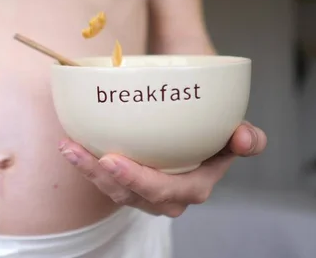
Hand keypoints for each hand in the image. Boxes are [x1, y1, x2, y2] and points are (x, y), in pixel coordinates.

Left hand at [58, 121, 266, 216]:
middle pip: (132, 195)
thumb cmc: (214, 126)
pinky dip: (85, 161)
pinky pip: (102, 176)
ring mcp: (141, 188)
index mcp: (194, 186)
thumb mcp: (236, 128)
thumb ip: (246, 137)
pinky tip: (70, 142)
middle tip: (88, 155)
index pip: (166, 192)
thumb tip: (245, 138)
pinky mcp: (124, 178)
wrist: (195, 119)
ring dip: (88, 170)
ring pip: (112, 189)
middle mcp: (165, 194)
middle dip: (106, 179)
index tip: (113, 160)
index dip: (139, 182)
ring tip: (68, 147)